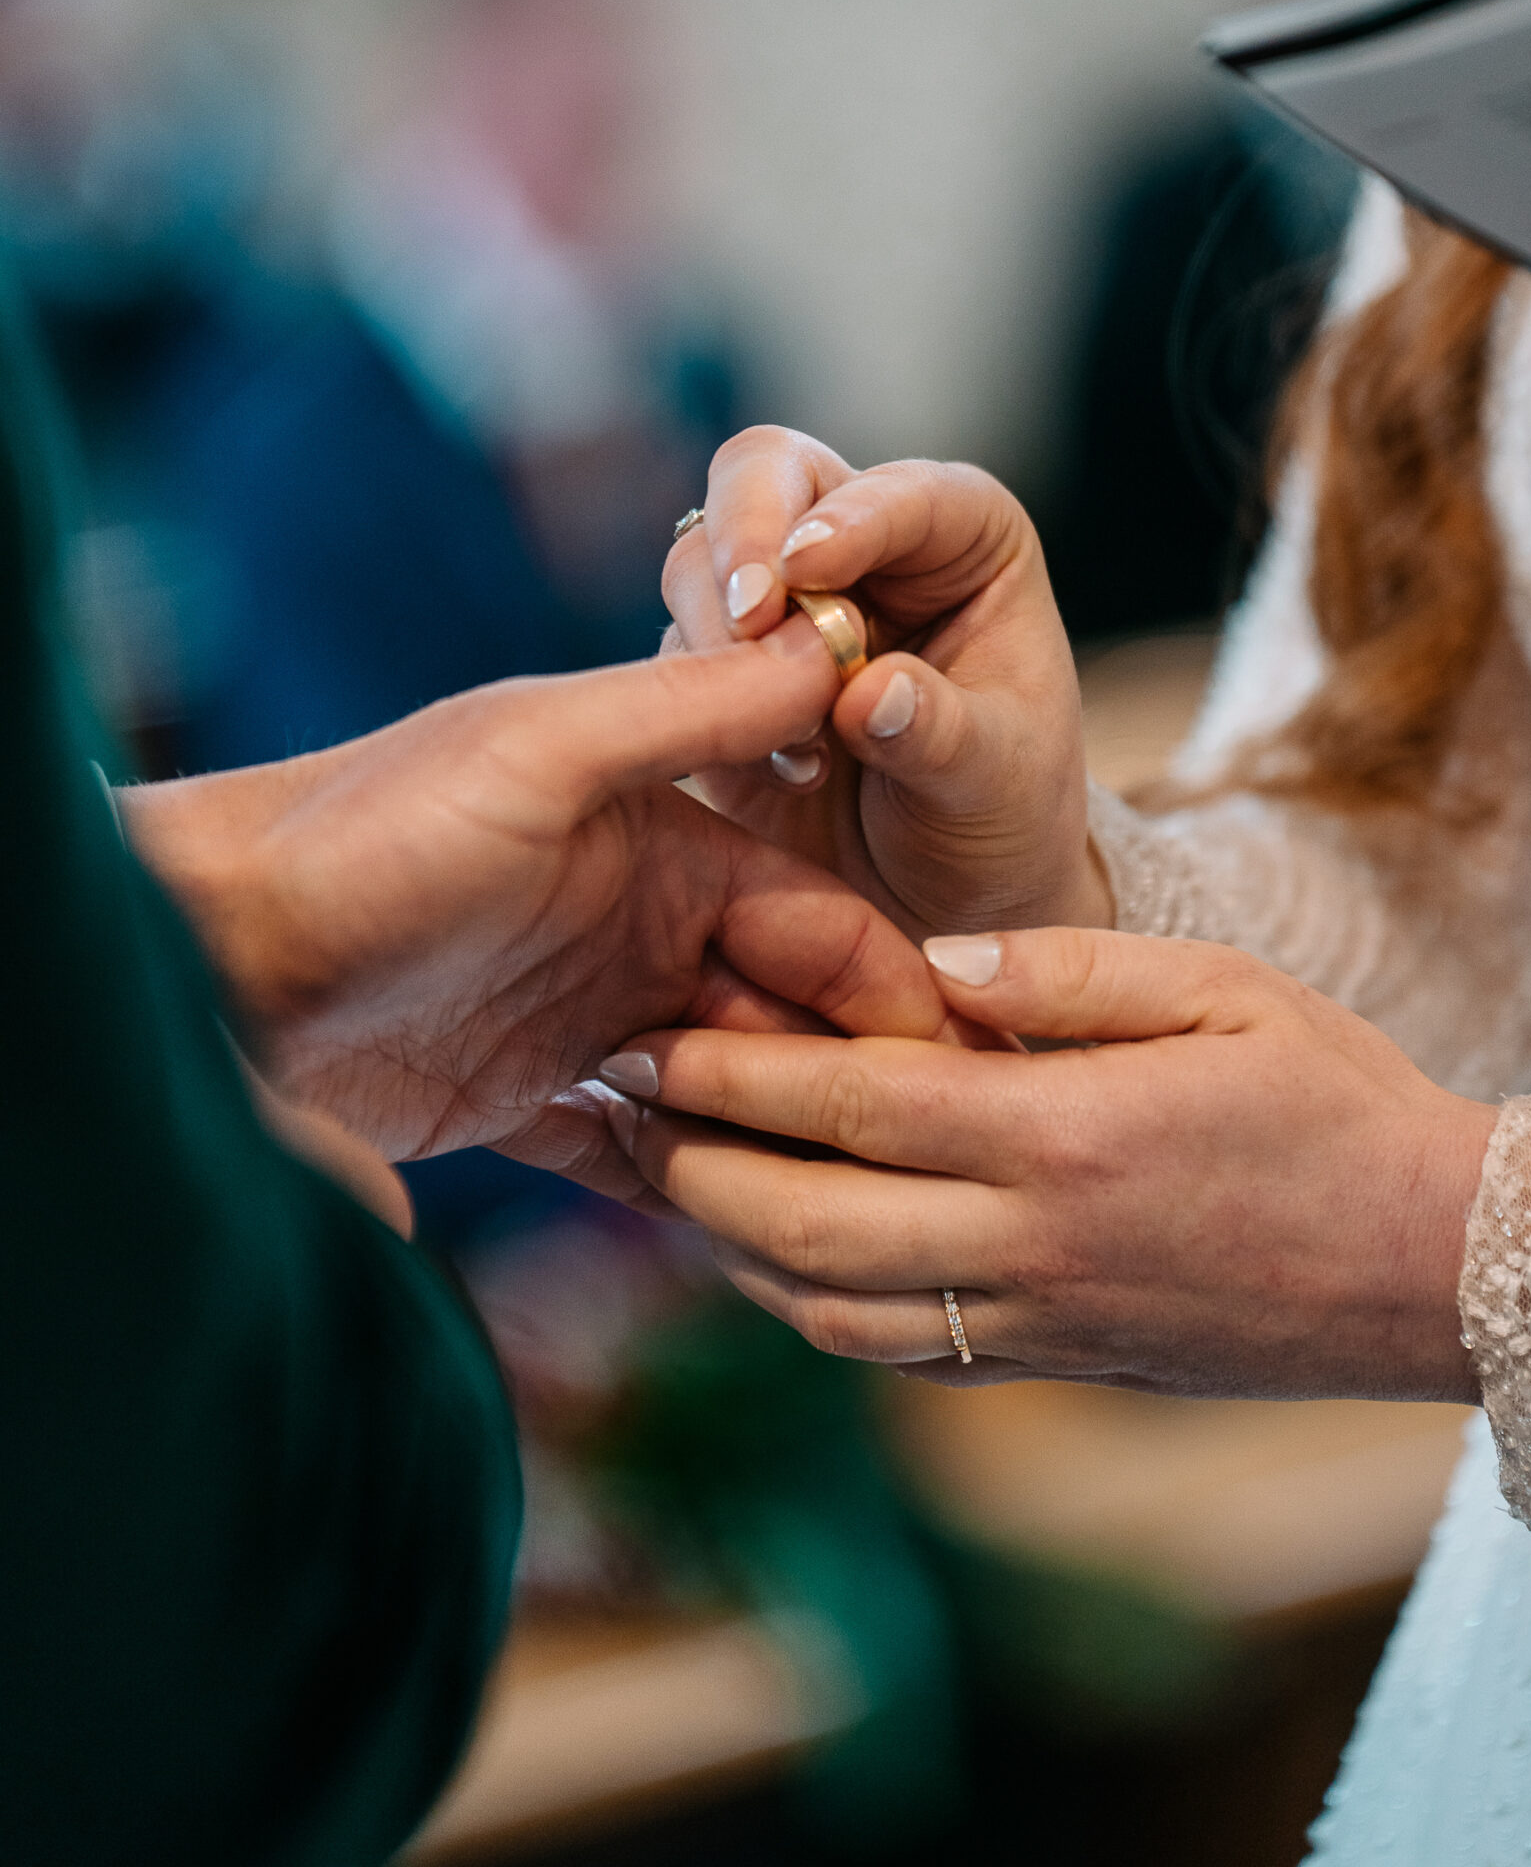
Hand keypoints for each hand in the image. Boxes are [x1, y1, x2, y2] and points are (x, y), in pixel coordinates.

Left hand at [119, 621, 948, 1178]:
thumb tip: (832, 647)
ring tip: (841, 1225)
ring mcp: (583, 1015)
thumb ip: (687, 708)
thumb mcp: (543, 748)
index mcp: (663, 839)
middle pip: (786, 1018)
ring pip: (725, 1093)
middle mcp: (636, 925)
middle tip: (921, 1179)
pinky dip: (687, 1190)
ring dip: (778, 1148)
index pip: (820, 922)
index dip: (893, 992)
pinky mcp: (521, 1097)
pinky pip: (636, 1156)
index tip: (966, 1070)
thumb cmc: (370, 830)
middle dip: (849, 1088)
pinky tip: (738, 1237)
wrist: (211, 949)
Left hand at [599, 927, 1496, 1400]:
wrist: (1436, 1265)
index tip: (643, 1036)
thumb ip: (1067, 972)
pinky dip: (813, 1308)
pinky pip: (900, 1354)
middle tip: (614, 1109)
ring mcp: (1041, 1323)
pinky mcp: (1058, 1366)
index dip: (731, 1076)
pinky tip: (776, 1253)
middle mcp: (1033, 1246)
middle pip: (809, 1224)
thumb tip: (931, 966)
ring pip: (834, 1311)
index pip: (854, 1105)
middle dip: (691, 1168)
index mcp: (1065, 1136)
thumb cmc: (1336, 1099)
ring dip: (733, 1249)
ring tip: (667, 1178)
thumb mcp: (1224, 987)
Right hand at [662, 426, 1107, 937]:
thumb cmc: (1001, 816)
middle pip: (768, 473)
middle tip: (748, 615)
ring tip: (794, 738)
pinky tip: (780, 770)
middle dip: (745, 535)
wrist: (943, 897)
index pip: (900, 489)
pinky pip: (678, 650)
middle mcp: (862, 540)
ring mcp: (781, 595)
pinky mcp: (718, 661)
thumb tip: (867, 692)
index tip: (809, 565)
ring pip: (701, 555)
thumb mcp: (997, 782)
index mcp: (960, 535)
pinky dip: (702, 699)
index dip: (853, 516)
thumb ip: (939, 732)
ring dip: (721, 632)